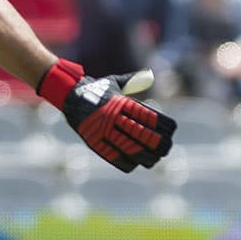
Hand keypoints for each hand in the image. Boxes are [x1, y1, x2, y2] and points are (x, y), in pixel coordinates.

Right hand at [37, 59, 176, 171]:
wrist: (68, 94)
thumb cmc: (95, 89)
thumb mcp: (113, 82)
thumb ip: (133, 81)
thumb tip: (150, 75)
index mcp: (121, 103)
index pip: (148, 116)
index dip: (163, 125)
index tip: (172, 130)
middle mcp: (114, 117)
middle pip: (142, 134)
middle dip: (157, 143)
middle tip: (167, 148)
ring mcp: (103, 130)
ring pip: (129, 148)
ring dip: (145, 155)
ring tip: (154, 160)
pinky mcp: (93, 141)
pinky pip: (112, 155)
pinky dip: (126, 161)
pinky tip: (136, 164)